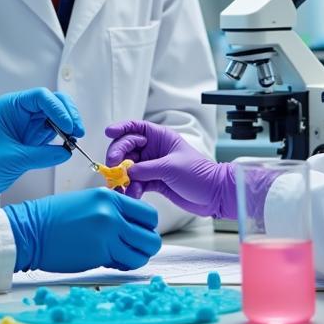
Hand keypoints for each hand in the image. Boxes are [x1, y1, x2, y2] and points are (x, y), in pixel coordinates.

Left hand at [0, 88, 83, 202]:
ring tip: (74, 140)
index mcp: (11, 106)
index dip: (57, 108)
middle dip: (68, 114)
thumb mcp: (13, 159)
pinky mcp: (37, 133)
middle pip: (54, 101)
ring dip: (70, 124)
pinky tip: (68, 144)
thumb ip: (40, 155)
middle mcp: (23, 109)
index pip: (40, 97)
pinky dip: (66, 134)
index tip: (68, 126)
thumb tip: (66, 152)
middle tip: (78, 132)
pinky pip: (57, 128)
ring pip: (59, 113)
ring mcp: (32, 121)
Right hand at [4, 188, 160, 271]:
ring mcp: (107, 235)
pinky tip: (111, 261)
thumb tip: (132, 225)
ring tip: (123, 256)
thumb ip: (112, 210)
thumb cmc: (53, 217)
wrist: (30, 231)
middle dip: (146, 245)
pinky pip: (124, 264)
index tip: (140, 231)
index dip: (148, 226)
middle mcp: (112, 214)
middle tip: (135, 247)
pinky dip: (122, 265)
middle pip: (151, 236)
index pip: (148, 214)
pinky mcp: (99, 255)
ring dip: (136, 258)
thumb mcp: (87, 202)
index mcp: (109, 197)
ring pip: (142, 254)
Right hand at [105, 120, 234, 217]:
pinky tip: (132, 194)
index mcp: (161, 138)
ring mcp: (153, 166)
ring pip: (129, 167)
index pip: (135, 128)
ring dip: (123, 176)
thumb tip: (127, 172)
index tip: (108, 133)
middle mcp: (154, 150)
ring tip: (122, 185)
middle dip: (118, 156)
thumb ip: (146, 169)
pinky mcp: (154, 181)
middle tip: (113, 167)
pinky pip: (136, 182)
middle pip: (127, 148)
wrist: (214, 195)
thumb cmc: (199, 174)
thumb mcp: (170, 167)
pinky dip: (132, 188)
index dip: (121, 128)